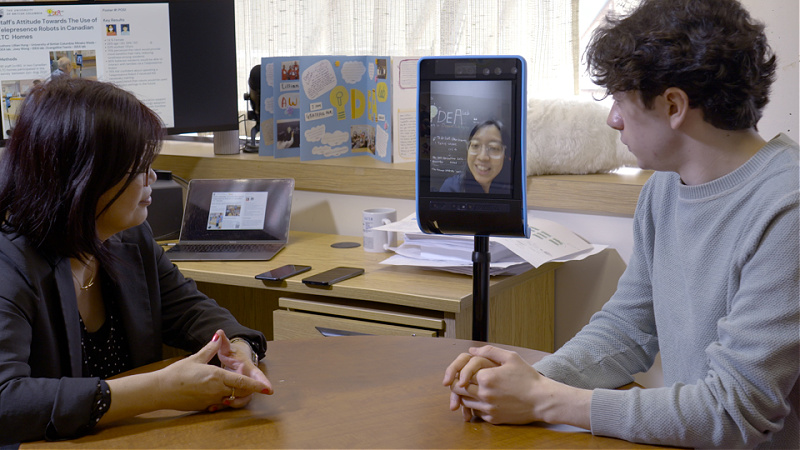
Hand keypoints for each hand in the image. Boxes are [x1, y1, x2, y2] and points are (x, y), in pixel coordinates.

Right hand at [156, 329, 271, 412]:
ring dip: (236, 396)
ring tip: (236, 390)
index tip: (268, 389)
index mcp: (217, 376)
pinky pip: (219, 404)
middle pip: (240, 392)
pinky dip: (223, 400)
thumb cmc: (177, 373)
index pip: (242, 382)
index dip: (256, 386)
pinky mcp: (205, 407)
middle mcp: (217, 389)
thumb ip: (211, 347)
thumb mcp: (196, 358)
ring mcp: (211, 400)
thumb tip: (219, 335)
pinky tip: (219, 395)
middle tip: (255, 388)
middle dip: (248, 391)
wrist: (160, 390)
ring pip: (231, 400)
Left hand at [216, 331, 273, 408]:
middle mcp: (247, 378)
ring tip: (222, 403)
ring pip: (243, 398)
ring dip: (234, 402)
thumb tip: (219, 332)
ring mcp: (242, 386)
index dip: (263, 382)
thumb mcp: (226, 347)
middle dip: (243, 398)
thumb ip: (223, 341)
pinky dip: (226, 404)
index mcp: (247, 367)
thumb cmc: (231, 353)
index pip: (257, 374)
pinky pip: (234, 400)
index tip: (269, 389)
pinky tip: (214, 407)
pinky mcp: (235, 392)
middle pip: (250, 390)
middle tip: (231, 401)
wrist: (233, 359)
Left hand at [443, 345, 543, 424]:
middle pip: (458, 390)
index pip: (460, 375)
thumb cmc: (528, 377)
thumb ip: (489, 351)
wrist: (542, 400)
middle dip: (458, 384)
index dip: (460, 372)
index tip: (464, 371)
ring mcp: (488, 408)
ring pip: (464, 402)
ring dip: (465, 396)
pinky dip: (476, 406)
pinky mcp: (493, 419)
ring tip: (474, 388)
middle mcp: (483, 394)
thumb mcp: (511, 357)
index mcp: (485, 377)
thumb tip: (472, 350)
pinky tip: (485, 399)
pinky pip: (476, 412)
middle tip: (464, 380)